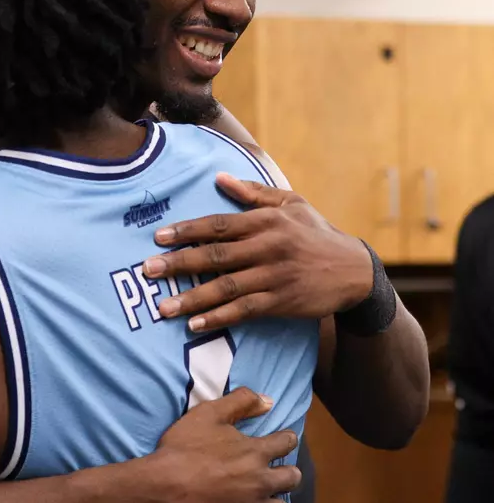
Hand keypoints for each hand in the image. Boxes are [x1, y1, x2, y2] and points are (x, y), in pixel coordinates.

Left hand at [142, 173, 372, 332]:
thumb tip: (219, 178)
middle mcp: (268, 247)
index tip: (159, 237)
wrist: (355, 271)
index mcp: (266, 221)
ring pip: (226, 288)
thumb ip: (253, 194)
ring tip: (163, 308)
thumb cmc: (316, 234)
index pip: (219, 224)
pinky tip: (195, 325)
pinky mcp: (282, 302)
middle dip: (179, 264)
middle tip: (148, 270)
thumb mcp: (291, 204)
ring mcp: (275, 276)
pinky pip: (244, 311)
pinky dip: (218, 319)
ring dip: (192, 298)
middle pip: (216, 256)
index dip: (187, 231)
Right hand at [151, 387, 301, 502]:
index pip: (285, 443)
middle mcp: (261, 481)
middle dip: (290, 474)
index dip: (287, 439)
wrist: (165, 488)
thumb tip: (269, 401)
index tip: (286, 439)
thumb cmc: (184, 449)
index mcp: (256, 452)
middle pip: (290, 479)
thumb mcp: (208, 413)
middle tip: (285, 474)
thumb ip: (240, 402)